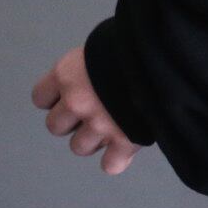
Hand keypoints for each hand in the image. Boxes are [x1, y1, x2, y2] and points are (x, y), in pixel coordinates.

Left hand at [32, 46, 144, 176]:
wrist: (166, 55)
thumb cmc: (134, 43)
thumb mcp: (103, 45)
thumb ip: (89, 66)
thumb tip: (92, 77)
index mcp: (67, 75)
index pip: (40, 97)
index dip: (56, 97)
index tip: (72, 92)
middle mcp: (77, 102)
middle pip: (56, 126)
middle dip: (73, 120)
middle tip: (95, 108)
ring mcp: (100, 125)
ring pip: (79, 147)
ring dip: (94, 139)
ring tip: (114, 122)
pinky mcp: (125, 141)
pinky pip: (110, 165)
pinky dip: (117, 159)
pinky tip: (124, 146)